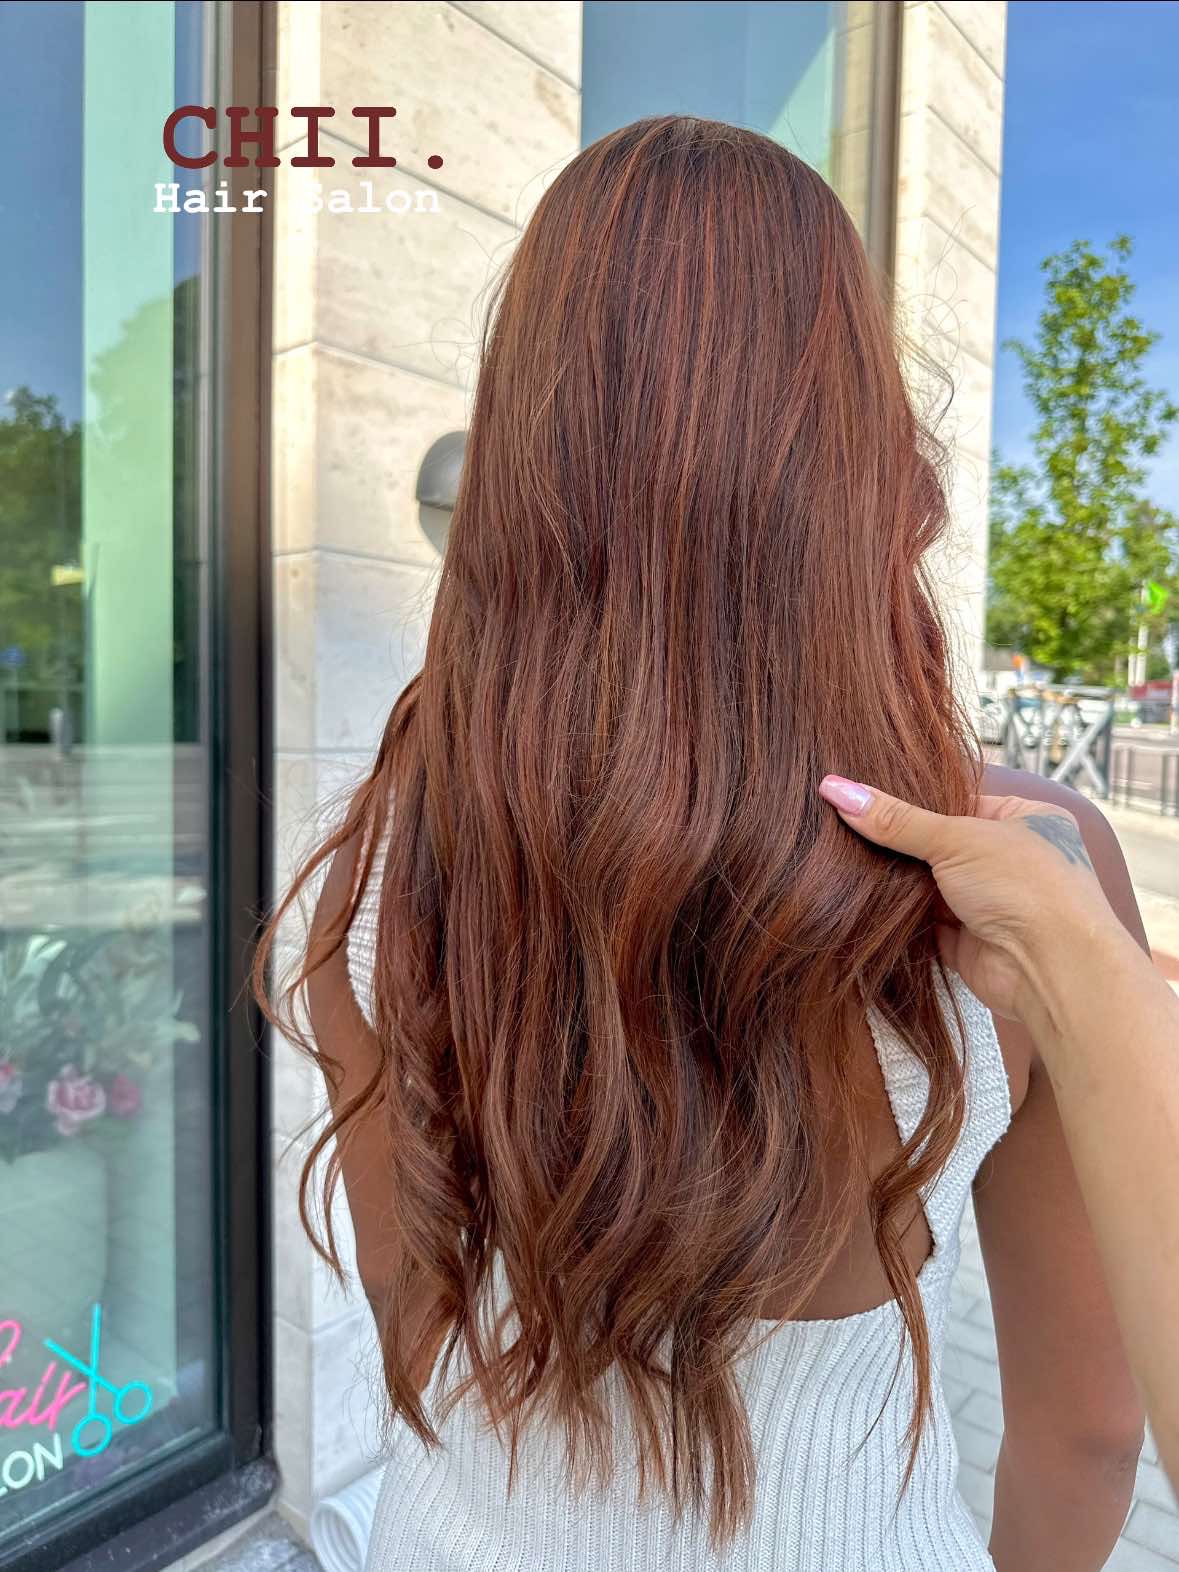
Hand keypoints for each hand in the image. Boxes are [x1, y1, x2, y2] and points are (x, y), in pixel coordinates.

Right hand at [817, 775, 1128, 1023]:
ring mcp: (994, 904)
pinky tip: (861, 901)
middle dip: (903, 845)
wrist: (1051, 970)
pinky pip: (926, 925)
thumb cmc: (1024, 886)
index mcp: (1028, 820)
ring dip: (899, 883)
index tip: (867, 797)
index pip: (962, 801)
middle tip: (845, 828)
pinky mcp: (971, 944)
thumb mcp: (956, 838)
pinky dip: (900, 918)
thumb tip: (834, 787)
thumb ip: (895, 820)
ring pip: (932, 887)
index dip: (917, 801)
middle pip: (943, 846)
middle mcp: (1014, 861)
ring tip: (844, 860)